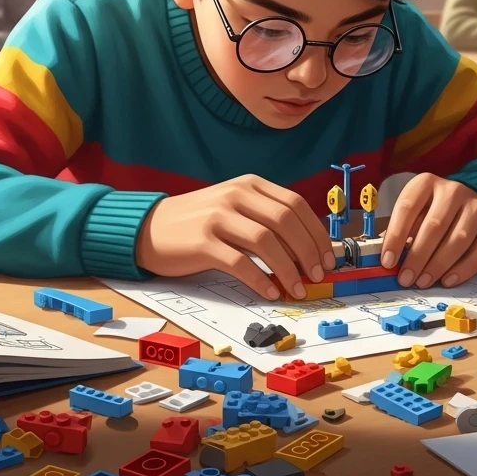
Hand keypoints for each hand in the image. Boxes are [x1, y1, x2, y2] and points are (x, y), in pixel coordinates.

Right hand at [134, 175, 335, 300]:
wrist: (149, 228)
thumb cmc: (197, 222)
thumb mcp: (234, 208)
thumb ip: (265, 219)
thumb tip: (305, 249)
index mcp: (249, 185)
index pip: (295, 204)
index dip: (316, 233)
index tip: (327, 257)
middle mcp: (235, 196)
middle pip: (286, 221)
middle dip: (308, 252)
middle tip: (317, 276)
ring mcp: (217, 217)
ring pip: (267, 242)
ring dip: (288, 269)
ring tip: (297, 289)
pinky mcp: (202, 243)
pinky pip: (240, 263)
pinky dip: (260, 279)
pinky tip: (270, 291)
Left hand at [381, 173, 476, 288]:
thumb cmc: (439, 212)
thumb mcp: (418, 212)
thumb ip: (403, 231)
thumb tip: (385, 258)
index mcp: (427, 183)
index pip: (407, 207)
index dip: (395, 236)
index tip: (387, 261)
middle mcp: (453, 191)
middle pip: (433, 226)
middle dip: (417, 256)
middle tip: (405, 278)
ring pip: (457, 239)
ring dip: (437, 265)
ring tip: (423, 281)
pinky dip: (461, 270)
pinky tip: (447, 280)